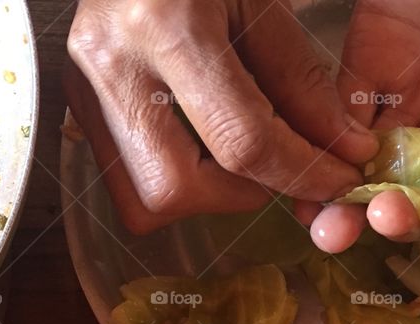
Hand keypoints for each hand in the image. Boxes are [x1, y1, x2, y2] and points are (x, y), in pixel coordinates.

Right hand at [63, 0, 378, 233]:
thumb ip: (298, 79)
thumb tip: (340, 147)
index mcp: (163, 26)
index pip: (239, 140)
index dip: (300, 171)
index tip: (338, 177)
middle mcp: (112, 67)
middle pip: (174, 190)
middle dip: (238, 193)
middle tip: (274, 163)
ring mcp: (84, 91)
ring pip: (141, 200)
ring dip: (202, 195)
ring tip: (233, 152)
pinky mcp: (78, 106)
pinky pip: (126, 181)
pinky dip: (175, 178)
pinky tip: (198, 142)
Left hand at [306, 0, 419, 252]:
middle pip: (416, 194)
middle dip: (383, 218)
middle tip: (352, 228)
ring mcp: (411, 101)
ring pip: (370, 167)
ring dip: (341, 198)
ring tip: (320, 220)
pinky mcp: (370, 68)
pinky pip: (337, 117)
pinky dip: (318, 142)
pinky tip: (300, 166)